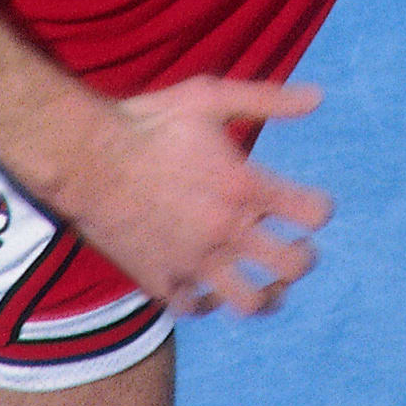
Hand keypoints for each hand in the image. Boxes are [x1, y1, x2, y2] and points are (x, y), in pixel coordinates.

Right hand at [62, 75, 332, 317]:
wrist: (85, 157)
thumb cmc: (149, 121)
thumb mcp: (210, 97)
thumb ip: (266, 99)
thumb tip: (319, 97)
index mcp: (244, 186)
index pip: (314, 213)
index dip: (319, 209)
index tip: (309, 206)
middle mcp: (226, 230)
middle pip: (295, 266)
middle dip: (304, 258)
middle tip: (298, 249)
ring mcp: (194, 261)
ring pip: (251, 302)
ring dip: (269, 295)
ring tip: (269, 285)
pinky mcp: (160, 280)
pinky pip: (196, 307)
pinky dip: (208, 301)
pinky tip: (210, 286)